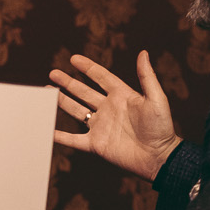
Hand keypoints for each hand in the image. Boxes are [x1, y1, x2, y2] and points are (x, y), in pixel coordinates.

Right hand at [50, 50, 182, 180]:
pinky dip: (59, 135)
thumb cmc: (161, 127)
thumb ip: (147, 76)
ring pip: (76, 111)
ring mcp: (101, 126)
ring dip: (62, 101)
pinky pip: (73, 139)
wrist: (158, 157)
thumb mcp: (156, 98)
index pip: (101, 77)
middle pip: (84, 92)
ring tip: (47, 92)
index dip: (87, 67)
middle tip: (53, 73)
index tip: (73, 58)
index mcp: (122, 95)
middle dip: (68, 82)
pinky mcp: (96, 144)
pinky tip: (47, 128)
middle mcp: (109, 109)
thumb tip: (143, 52)